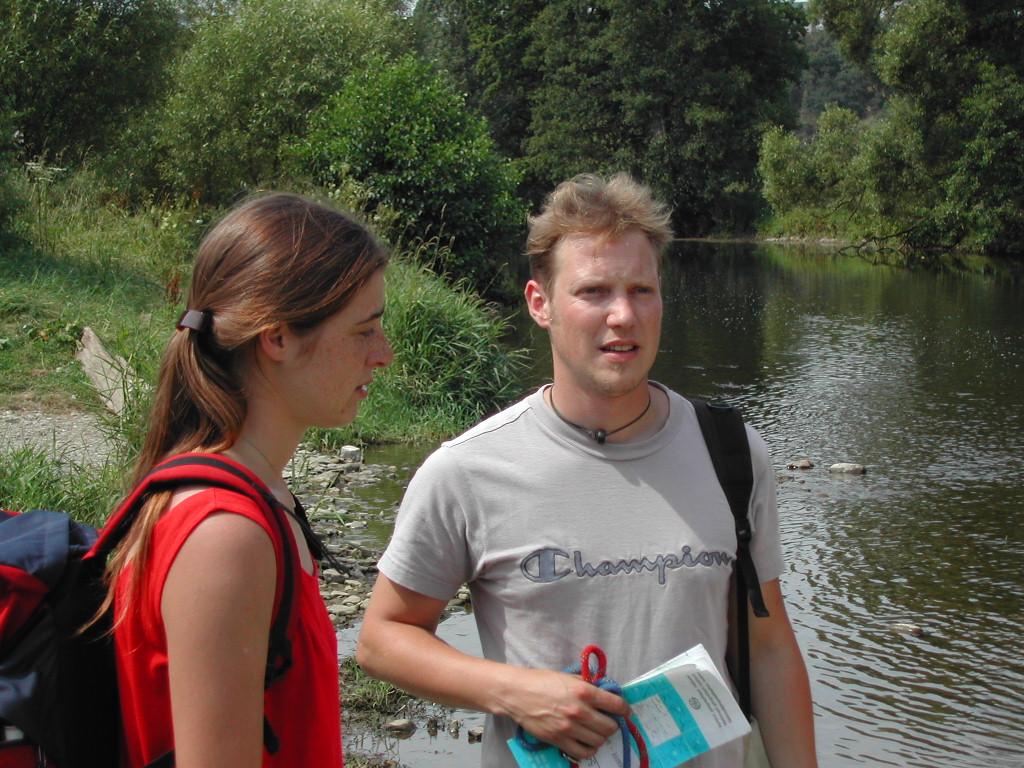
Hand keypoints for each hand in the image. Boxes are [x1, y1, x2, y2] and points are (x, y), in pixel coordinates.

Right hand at [502, 668, 630, 761]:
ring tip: (596, 731)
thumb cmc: (541, 681)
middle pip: (610, 727)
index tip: (625, 711)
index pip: (616, 704)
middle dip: (612, 724)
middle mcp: (579, 711)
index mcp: (583, 691)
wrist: (516, 693)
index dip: (625, 709)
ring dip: (601, 736)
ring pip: (599, 741)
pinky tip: (587, 742)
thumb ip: (586, 685)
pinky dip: (590, 749)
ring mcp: (569, 728)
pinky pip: (584, 752)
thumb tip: (603, 692)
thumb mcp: (567, 677)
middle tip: (608, 720)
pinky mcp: (559, 740)